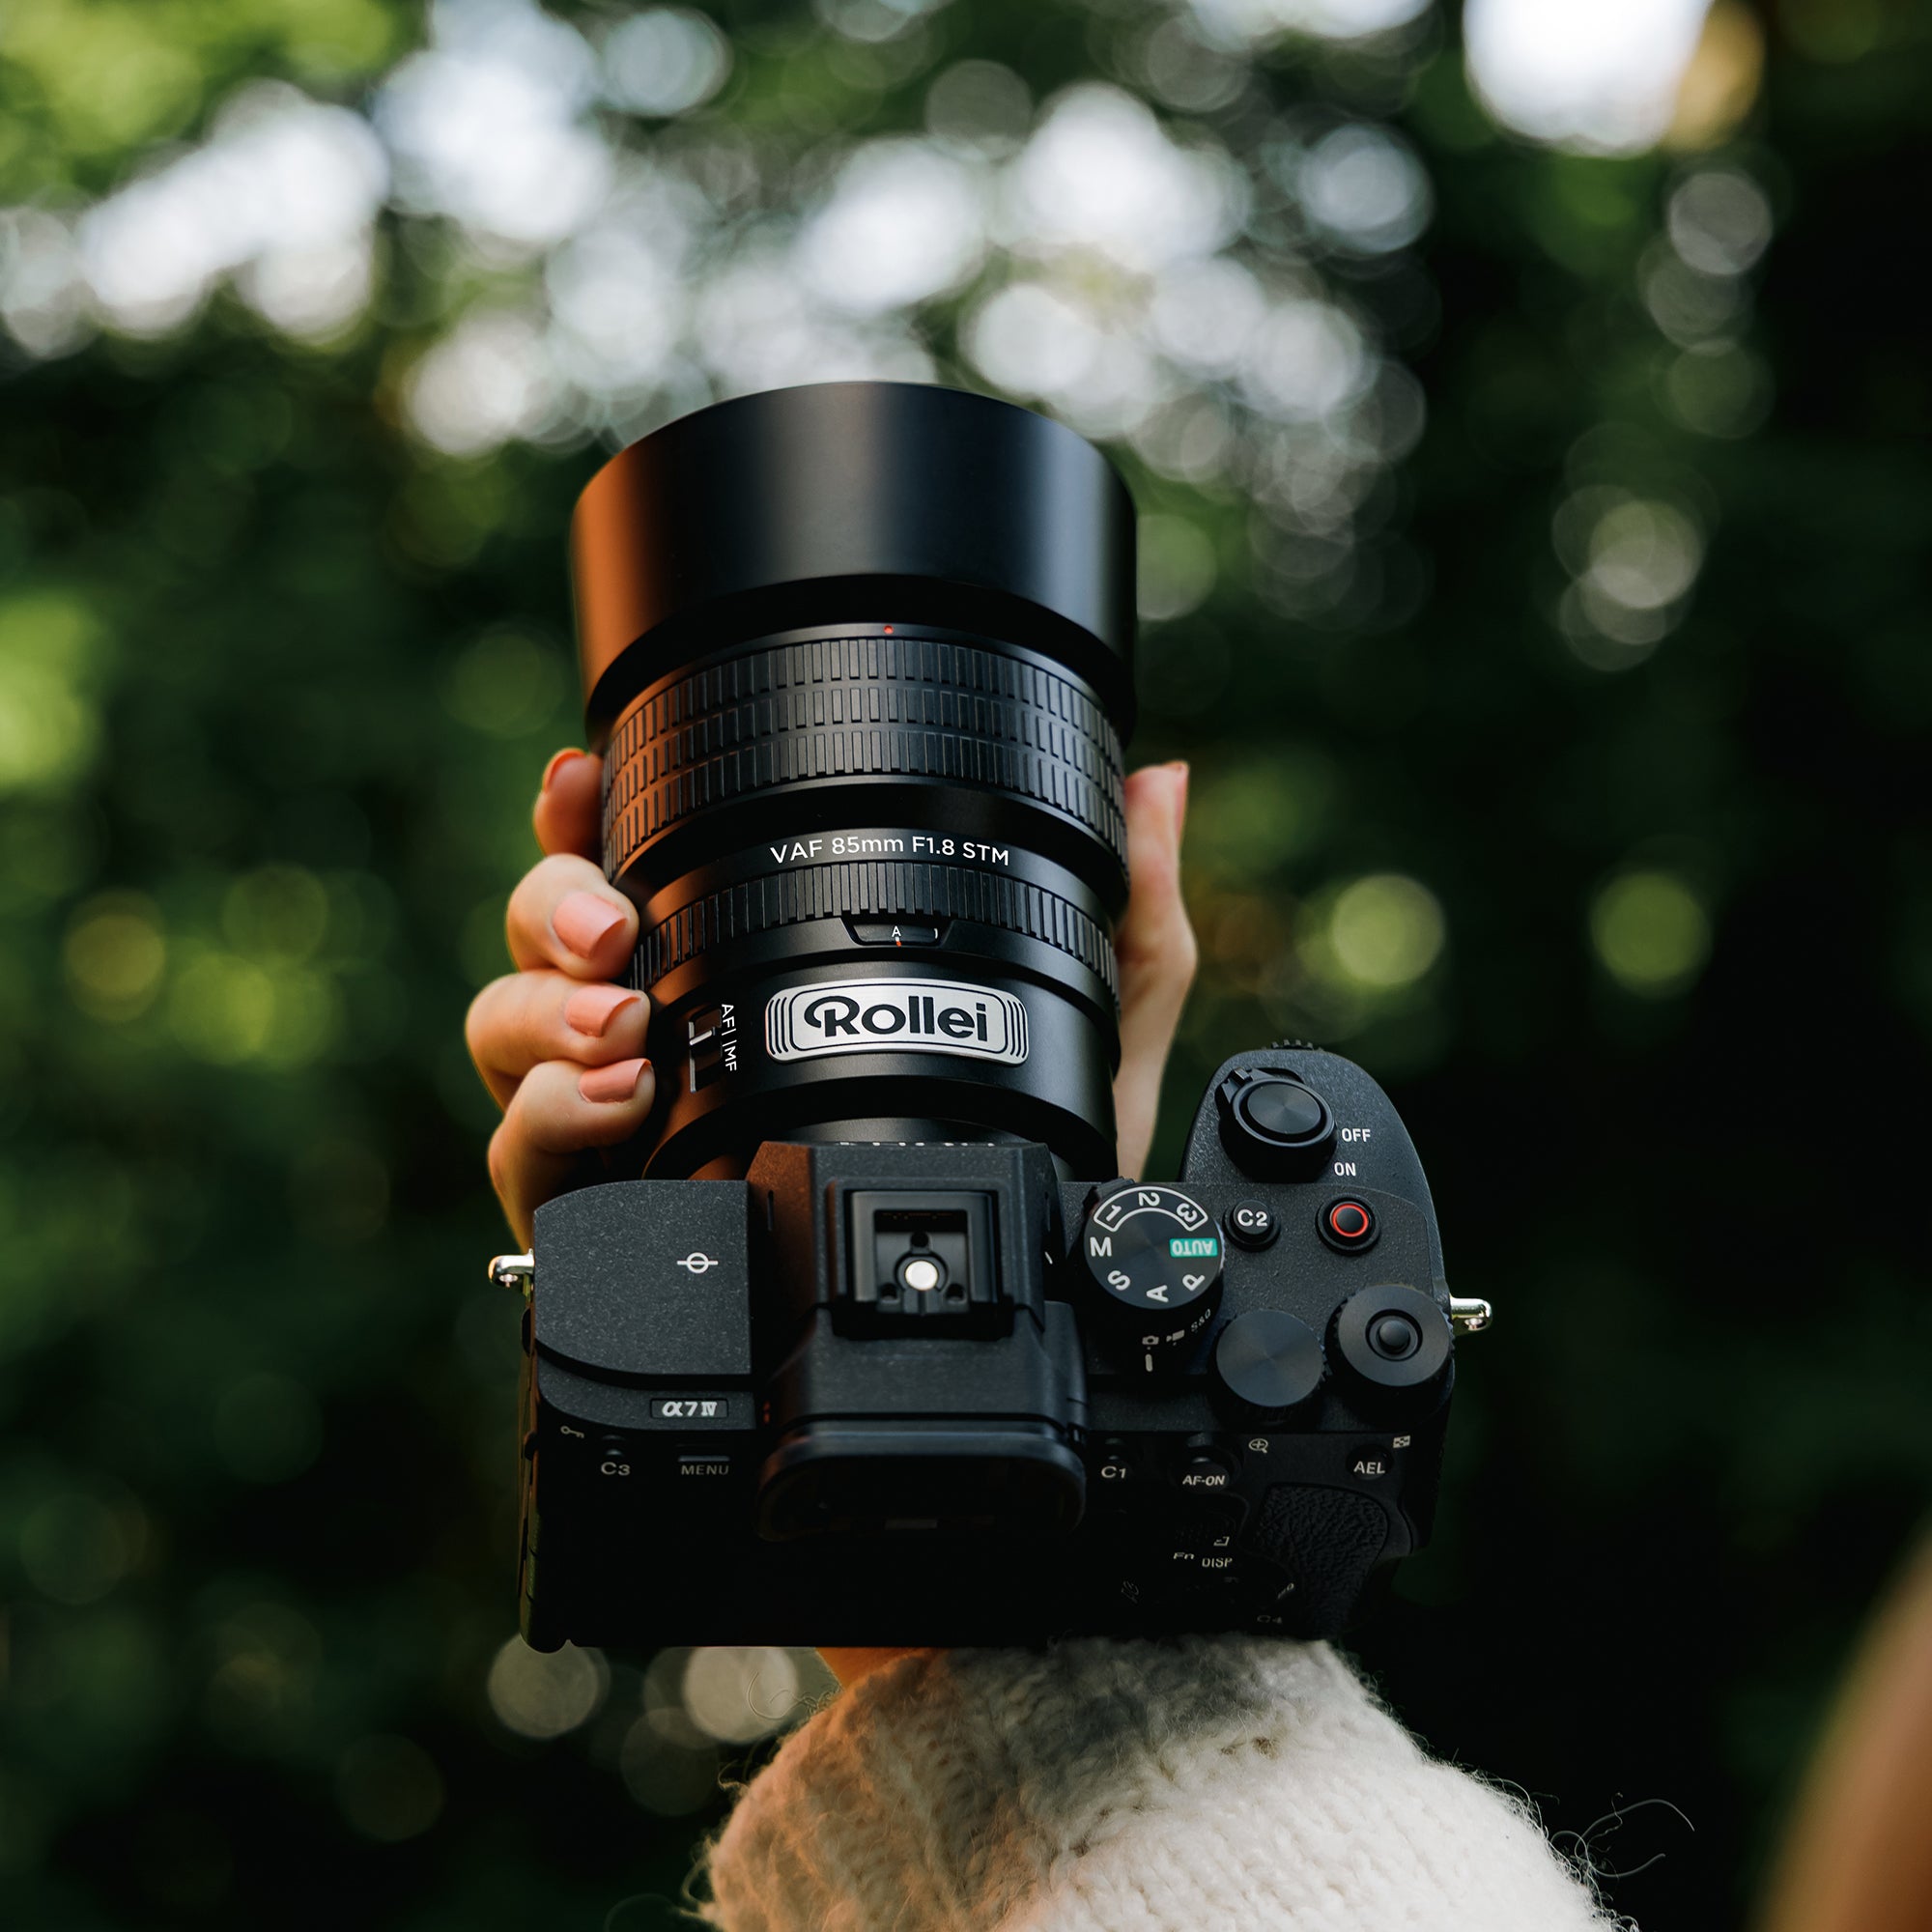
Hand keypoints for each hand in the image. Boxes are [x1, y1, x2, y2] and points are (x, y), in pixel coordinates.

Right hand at [468, 751, 1198, 1686]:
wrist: (974, 1425)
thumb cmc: (1018, 1231)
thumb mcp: (1087, 1072)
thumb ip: (1120, 931)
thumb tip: (1153, 783)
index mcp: (757, 1001)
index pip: (654, 883)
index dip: (595, 820)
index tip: (585, 776)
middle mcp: (674, 1062)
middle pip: (553, 947)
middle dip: (554, 905)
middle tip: (615, 924)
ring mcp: (626, 1153)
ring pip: (509, 1041)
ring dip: (538, 1009)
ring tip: (620, 1021)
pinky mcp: (602, 1250)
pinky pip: (527, 1174)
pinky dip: (547, 1121)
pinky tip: (614, 1100)